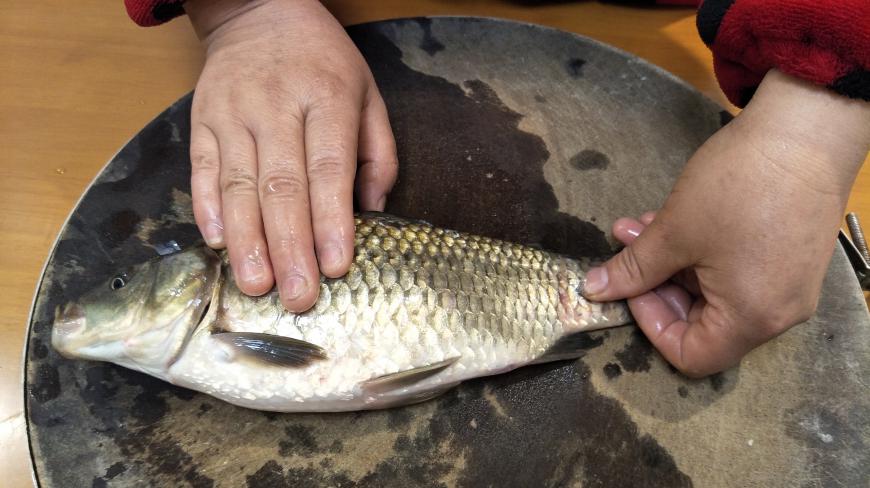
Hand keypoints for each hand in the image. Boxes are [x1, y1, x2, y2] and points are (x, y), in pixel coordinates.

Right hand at [184, 0, 396, 310]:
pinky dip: (208, 210)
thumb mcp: (369, 95)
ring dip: (247, 242)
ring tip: (255, 286)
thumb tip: (374, 213)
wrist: (260, 12)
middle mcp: (276, 105)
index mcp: (327, 98)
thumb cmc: (324, 63)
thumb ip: (377, 153)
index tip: (335, 267)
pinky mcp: (202, 119)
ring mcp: (233, 112)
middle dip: (289, 248)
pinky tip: (221, 245)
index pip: (328, 168)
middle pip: (281, 186)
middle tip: (297, 298)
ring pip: (237, 185)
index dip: (330, 221)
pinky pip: (202, 170)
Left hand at [583, 70, 869, 376]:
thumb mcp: (674, 232)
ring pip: (715, 292)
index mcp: (751, 319)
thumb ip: (633, 270)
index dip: (651, 325)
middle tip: (626, 250)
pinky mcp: (791, 258)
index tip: (632, 287)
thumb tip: (595, 290)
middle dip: (655, 285)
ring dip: (671, 262)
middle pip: (703, 324)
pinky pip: (738, 272)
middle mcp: (777, 314)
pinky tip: (670, 218)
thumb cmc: (738, 186)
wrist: (804, 131)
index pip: (692, 356)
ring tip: (638, 226)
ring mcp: (788, 286)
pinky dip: (700, 253)